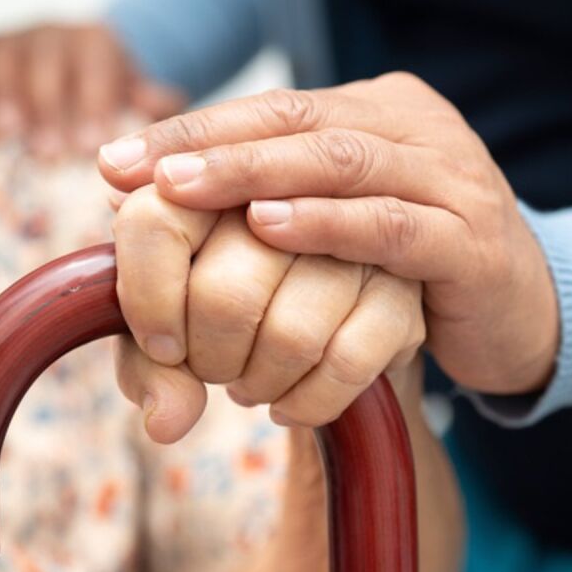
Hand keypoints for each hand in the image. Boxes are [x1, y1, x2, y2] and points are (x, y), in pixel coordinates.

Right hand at [0, 24, 185, 159]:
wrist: (80, 60)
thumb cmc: (112, 94)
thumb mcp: (138, 95)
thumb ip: (152, 101)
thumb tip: (163, 100)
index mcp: (97, 46)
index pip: (94, 71)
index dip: (90, 106)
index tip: (87, 147)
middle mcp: (56, 37)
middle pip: (47, 67)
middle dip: (47, 109)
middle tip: (48, 154)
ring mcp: (19, 40)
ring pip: (7, 57)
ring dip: (4, 95)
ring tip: (4, 134)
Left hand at [97, 72, 559, 394]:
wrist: (525, 314)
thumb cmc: (417, 270)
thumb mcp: (347, 222)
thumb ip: (281, 200)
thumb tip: (165, 199)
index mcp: (383, 113)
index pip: (277, 108)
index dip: (195, 130)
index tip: (117, 162)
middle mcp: (419, 130)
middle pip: (302, 122)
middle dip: (209, 146)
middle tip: (134, 170)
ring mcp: (452, 179)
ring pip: (343, 162)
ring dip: (255, 174)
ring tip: (181, 190)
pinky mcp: (472, 241)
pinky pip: (392, 226)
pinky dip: (328, 224)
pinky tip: (270, 227)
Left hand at [110, 188, 460, 571]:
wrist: (370, 314)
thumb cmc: (261, 302)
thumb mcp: (190, 318)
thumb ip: (154, 361)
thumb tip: (166, 421)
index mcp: (234, 150)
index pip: (158, 216)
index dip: (146, 293)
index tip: (158, 343)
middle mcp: (306, 169)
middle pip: (224, 290)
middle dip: (209, 354)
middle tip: (212, 367)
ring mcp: (374, 218)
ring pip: (290, 333)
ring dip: (259, 379)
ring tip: (249, 383)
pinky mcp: (426, 275)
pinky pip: (348, 362)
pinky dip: (308, 399)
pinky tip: (289, 404)